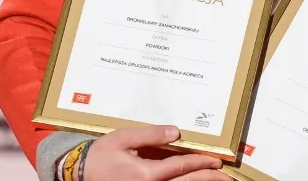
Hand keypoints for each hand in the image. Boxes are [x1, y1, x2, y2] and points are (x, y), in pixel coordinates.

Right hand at [73, 124, 230, 180]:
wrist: (80, 174)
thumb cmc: (101, 156)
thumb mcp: (124, 139)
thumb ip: (151, 135)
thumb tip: (175, 132)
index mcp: (147, 174)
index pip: (182, 168)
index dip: (202, 164)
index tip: (217, 161)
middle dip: (208, 180)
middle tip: (227, 178)